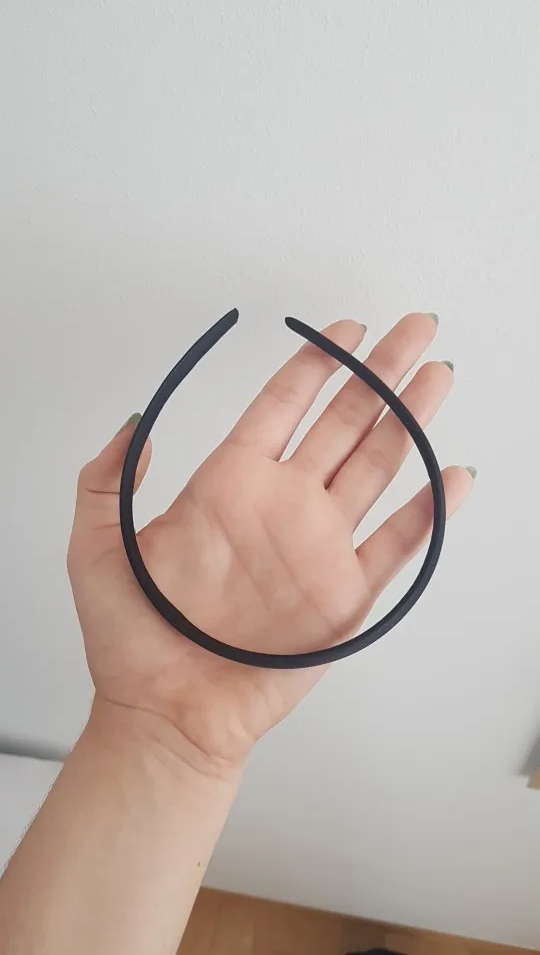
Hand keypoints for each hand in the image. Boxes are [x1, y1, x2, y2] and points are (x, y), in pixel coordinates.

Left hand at [68, 313, 473, 771]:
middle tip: (413, 328)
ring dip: (411, 420)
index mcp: (229, 484)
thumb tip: (133, 422)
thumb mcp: (95, 550)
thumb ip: (105, 481)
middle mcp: (283, 505)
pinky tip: (453, 476)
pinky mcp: (346, 595)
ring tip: (437, 376)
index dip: (315, 363)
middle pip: (344, 422)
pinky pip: (397, 545)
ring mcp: (319, 547)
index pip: (282, 405)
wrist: (167, 715)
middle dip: (381, 373)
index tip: (344, 330)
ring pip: (377, 467)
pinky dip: (429, 512)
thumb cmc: (131, 639)